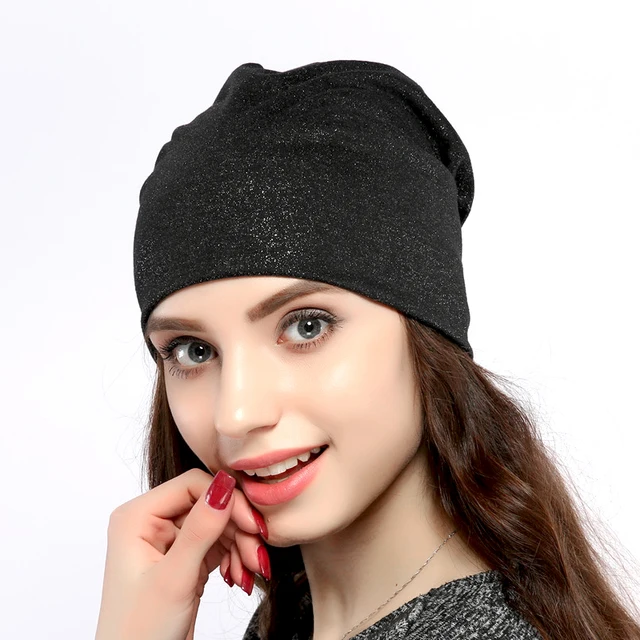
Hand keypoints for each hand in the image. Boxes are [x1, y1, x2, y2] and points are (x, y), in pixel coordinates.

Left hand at [95, 469, 269, 639]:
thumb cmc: (138, 633)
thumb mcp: (173, 578)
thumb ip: (201, 529)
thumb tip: (225, 484)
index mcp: (136, 518)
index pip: (192, 485)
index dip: (226, 500)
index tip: (252, 525)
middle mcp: (150, 522)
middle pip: (208, 503)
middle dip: (237, 528)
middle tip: (257, 554)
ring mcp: (168, 541)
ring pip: (217, 523)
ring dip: (239, 545)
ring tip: (250, 571)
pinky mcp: (183, 558)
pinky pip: (217, 543)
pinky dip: (233, 557)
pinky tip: (239, 577)